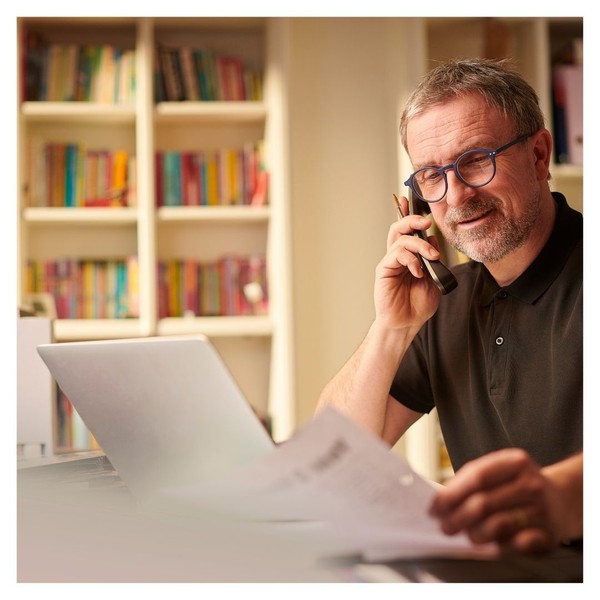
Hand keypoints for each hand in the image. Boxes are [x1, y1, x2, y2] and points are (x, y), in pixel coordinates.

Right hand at [374, 195, 440, 329]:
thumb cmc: (418, 305)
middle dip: (412, 220)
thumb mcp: (434, 278)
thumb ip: (433, 259)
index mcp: (409, 257)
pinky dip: (412, 260)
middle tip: (426, 222)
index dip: (407, 214)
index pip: (408, 231)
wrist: (406, 323)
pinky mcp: (385, 270)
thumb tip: (433, 240)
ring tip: (431, 257)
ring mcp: (390, 262)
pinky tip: (419, 272)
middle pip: (399, 228)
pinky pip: (397, 255)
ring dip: (419, 244)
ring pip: (400, 239)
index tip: (409, 200)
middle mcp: (398, 256)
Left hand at [428, 448, 582, 553]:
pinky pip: (518, 544)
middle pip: (483, 503)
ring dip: (474, 533)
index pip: (476, 477)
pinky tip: (490, 545)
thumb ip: (472, 480)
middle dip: (457, 518)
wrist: (561, 499)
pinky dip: (500, 546)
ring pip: (497, 525)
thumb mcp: (501, 470)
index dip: (451, 494)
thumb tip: (442, 502)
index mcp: (515, 462)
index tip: (434, 507)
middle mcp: (531, 484)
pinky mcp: (548, 534)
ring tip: (466, 535)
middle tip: (445, 526)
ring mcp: (542, 509)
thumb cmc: (518, 485)